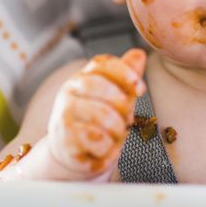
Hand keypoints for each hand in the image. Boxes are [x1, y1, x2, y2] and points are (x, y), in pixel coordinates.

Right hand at [46, 48, 146, 177]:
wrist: (70, 152)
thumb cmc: (96, 121)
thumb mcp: (114, 97)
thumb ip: (126, 77)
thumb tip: (139, 54)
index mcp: (83, 77)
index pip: (102, 64)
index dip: (124, 72)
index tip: (140, 88)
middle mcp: (69, 91)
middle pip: (101, 87)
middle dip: (122, 105)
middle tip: (128, 119)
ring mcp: (65, 114)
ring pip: (102, 115)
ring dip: (118, 130)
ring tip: (115, 136)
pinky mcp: (65, 138)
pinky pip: (97, 139)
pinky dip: (108, 147)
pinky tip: (105, 149)